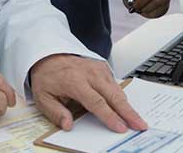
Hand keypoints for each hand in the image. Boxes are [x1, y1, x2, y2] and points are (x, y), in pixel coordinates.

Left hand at [29, 55, 146, 133]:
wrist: (49, 54)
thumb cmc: (48, 76)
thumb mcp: (42, 96)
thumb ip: (55, 112)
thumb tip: (68, 125)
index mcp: (75, 81)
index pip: (96, 102)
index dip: (110, 117)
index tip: (121, 127)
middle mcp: (90, 74)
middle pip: (114, 96)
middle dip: (129, 112)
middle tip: (140, 125)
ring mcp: (98, 69)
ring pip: (118, 90)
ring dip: (128, 106)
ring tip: (137, 120)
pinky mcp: (103, 67)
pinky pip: (115, 84)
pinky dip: (122, 97)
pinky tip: (126, 108)